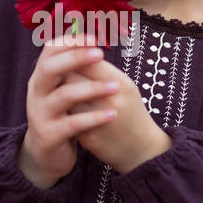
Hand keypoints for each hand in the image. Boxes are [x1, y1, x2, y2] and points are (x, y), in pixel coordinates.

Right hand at [18, 33, 122, 188]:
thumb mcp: (63, 91)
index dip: (70, 41)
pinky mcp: (49, 136)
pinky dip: (93, 118)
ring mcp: (40, 115)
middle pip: (50, 68)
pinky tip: (112, 115)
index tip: (94, 37)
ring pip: (63, 96)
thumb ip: (73, 70)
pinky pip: (72, 124)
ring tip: (116, 88)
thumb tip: (91, 41)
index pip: (50, 50)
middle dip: (75, 57)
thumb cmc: (61, 117)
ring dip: (91, 89)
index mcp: (41, 78)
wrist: (46, 155)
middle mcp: (36, 93)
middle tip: (101, 53)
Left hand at [62, 57, 171, 172]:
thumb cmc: (131, 111)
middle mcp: (110, 101)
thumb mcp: (125, 87)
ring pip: (66, 97)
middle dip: (64, 72)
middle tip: (61, 73)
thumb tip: (74, 52)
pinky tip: (66, 111)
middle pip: (72, 76)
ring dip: (60, 92)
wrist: (142, 150)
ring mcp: (98, 121)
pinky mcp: (88, 137)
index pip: (87, 60)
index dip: (75, 56)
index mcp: (121, 85)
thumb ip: (102, 71)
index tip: (70, 56)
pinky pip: (67, 117)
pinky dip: (64, 112)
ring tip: (61, 91)